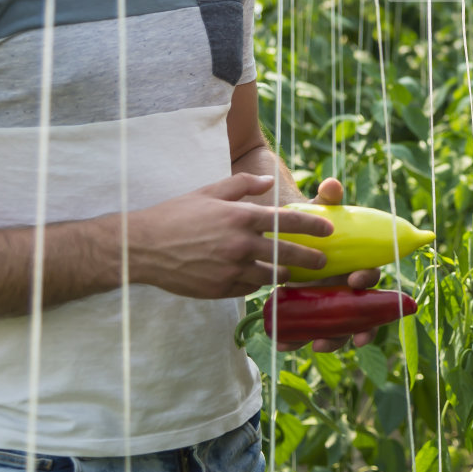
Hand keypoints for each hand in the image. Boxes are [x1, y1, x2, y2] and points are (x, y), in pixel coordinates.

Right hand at [127, 173, 332, 298]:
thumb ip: (243, 184)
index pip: (289, 222)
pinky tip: (263, 282)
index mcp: (241, 217)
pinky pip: (250, 289)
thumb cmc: (177, 214)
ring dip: (285, 275)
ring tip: (294, 274)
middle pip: (288, 254)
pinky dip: (258, 285)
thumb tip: (269, 182)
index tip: (328, 230)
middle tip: (323, 261)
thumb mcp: (210, 191)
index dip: (313, 227)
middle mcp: (241, 245)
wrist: (143, 246)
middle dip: (310, 259)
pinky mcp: (221, 289)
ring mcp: (231, 270)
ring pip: (271, 276)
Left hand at [283, 177, 382, 351]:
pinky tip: (284, 343)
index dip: (369, 281)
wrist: (287, 235)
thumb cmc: (310, 223)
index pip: (371, 276)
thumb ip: (327, 199)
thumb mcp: (318, 211)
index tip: (356, 279)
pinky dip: (298, 339)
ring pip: (338, 328)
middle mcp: (345, 289)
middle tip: (354, 333)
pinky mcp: (307, 313)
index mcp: (354, 265)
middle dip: (361, 325)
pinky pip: (308, 331)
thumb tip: (331, 185)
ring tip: (316, 345)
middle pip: (362, 312)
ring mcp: (327, 303)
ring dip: (332, 339)